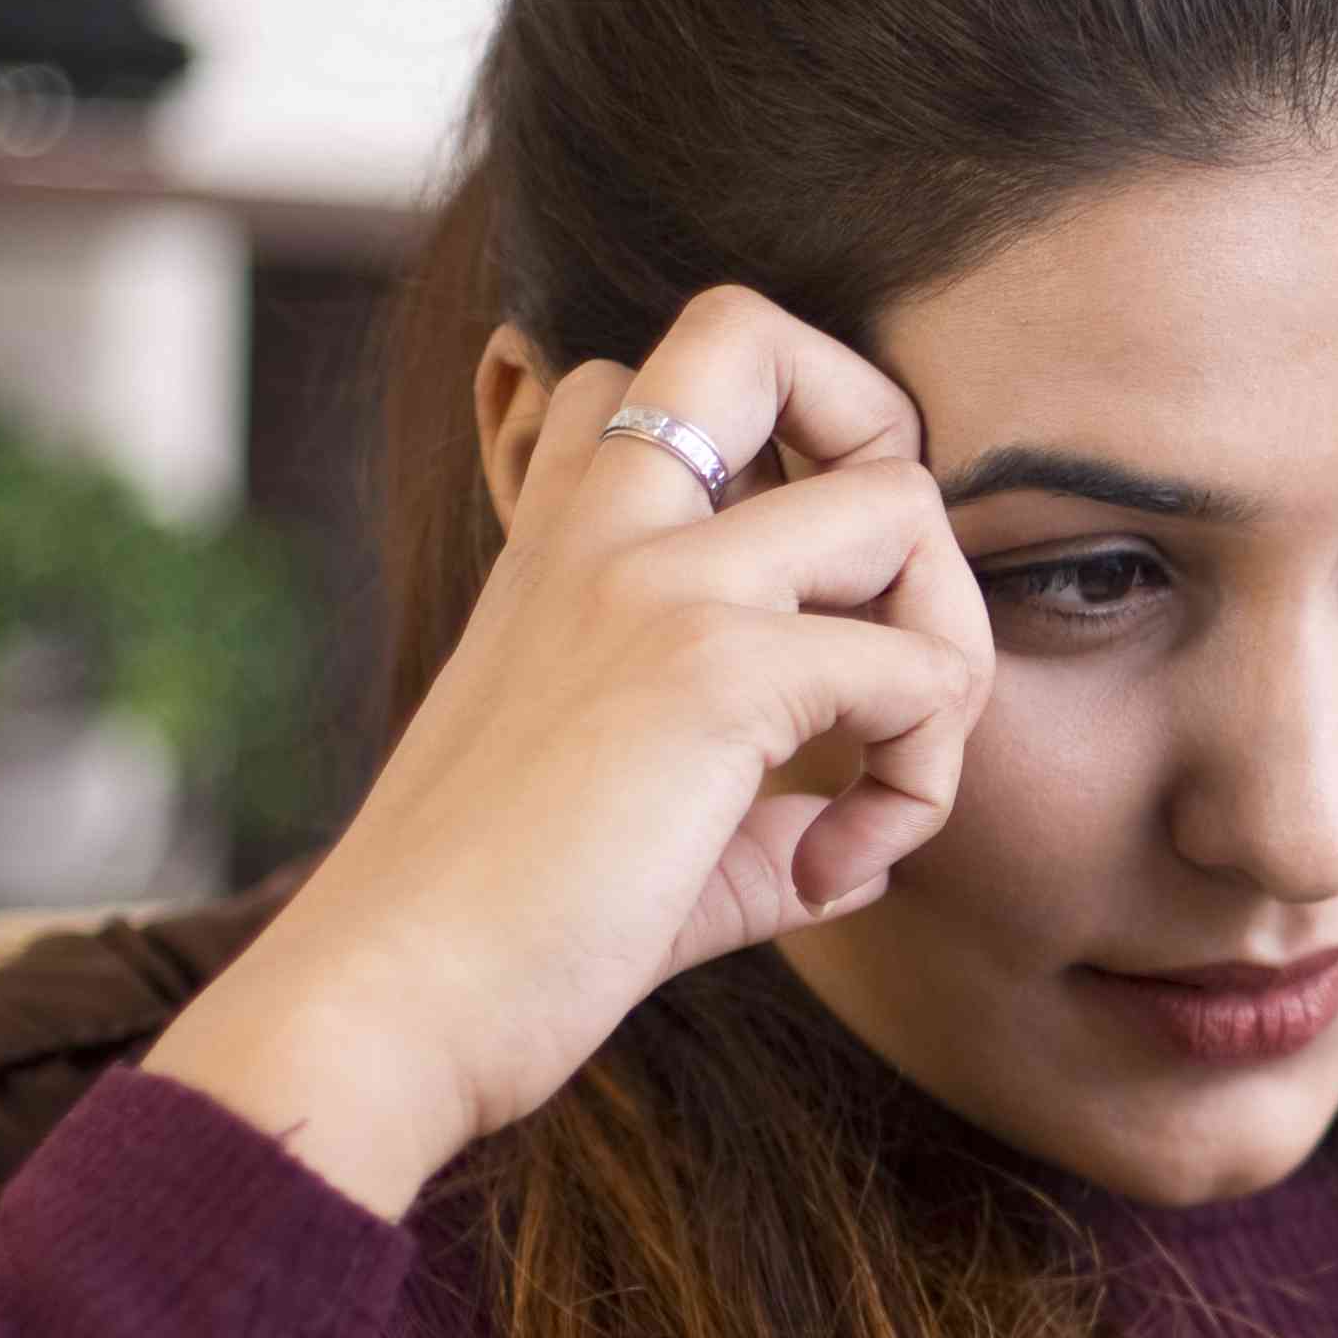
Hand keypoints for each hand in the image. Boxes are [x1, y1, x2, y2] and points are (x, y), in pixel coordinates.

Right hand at [146, 286, 996, 1213]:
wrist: (388, 1009)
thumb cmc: (489, 940)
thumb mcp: (630, 828)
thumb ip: (748, 806)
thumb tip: (854, 840)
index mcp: (553, 546)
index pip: (645, 379)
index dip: (768, 462)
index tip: (788, 627)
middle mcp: (598, 529)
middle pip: (752, 328)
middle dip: (881, 441)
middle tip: (886, 622)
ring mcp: (655, 582)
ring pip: (902, 502)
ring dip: (948, 650)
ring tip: (886, 787)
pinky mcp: (715, 670)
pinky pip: (924, 673)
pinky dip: (924, 782)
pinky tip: (837, 870)